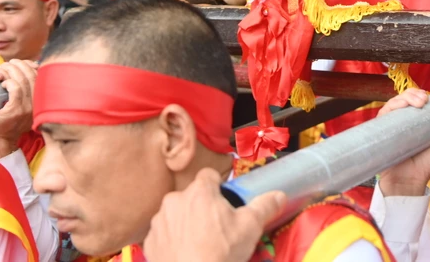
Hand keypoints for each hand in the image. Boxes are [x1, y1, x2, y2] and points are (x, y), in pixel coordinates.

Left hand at [142, 168, 284, 261]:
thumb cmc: (221, 252)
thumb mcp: (250, 227)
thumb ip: (265, 206)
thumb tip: (279, 194)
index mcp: (200, 191)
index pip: (209, 175)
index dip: (218, 186)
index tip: (225, 201)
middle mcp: (175, 200)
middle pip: (192, 195)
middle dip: (202, 206)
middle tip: (215, 226)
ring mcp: (159, 221)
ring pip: (175, 214)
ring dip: (185, 222)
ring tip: (199, 242)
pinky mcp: (149, 242)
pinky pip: (163, 233)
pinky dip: (172, 240)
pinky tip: (184, 253)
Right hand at [377, 91, 429, 196]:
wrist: (410, 181)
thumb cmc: (426, 164)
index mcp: (417, 120)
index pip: (416, 100)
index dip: (421, 94)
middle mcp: (403, 120)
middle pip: (404, 98)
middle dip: (414, 94)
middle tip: (424, 100)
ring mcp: (392, 124)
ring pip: (394, 102)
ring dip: (405, 98)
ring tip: (417, 102)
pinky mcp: (382, 130)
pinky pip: (384, 114)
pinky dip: (392, 106)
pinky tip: (401, 107)